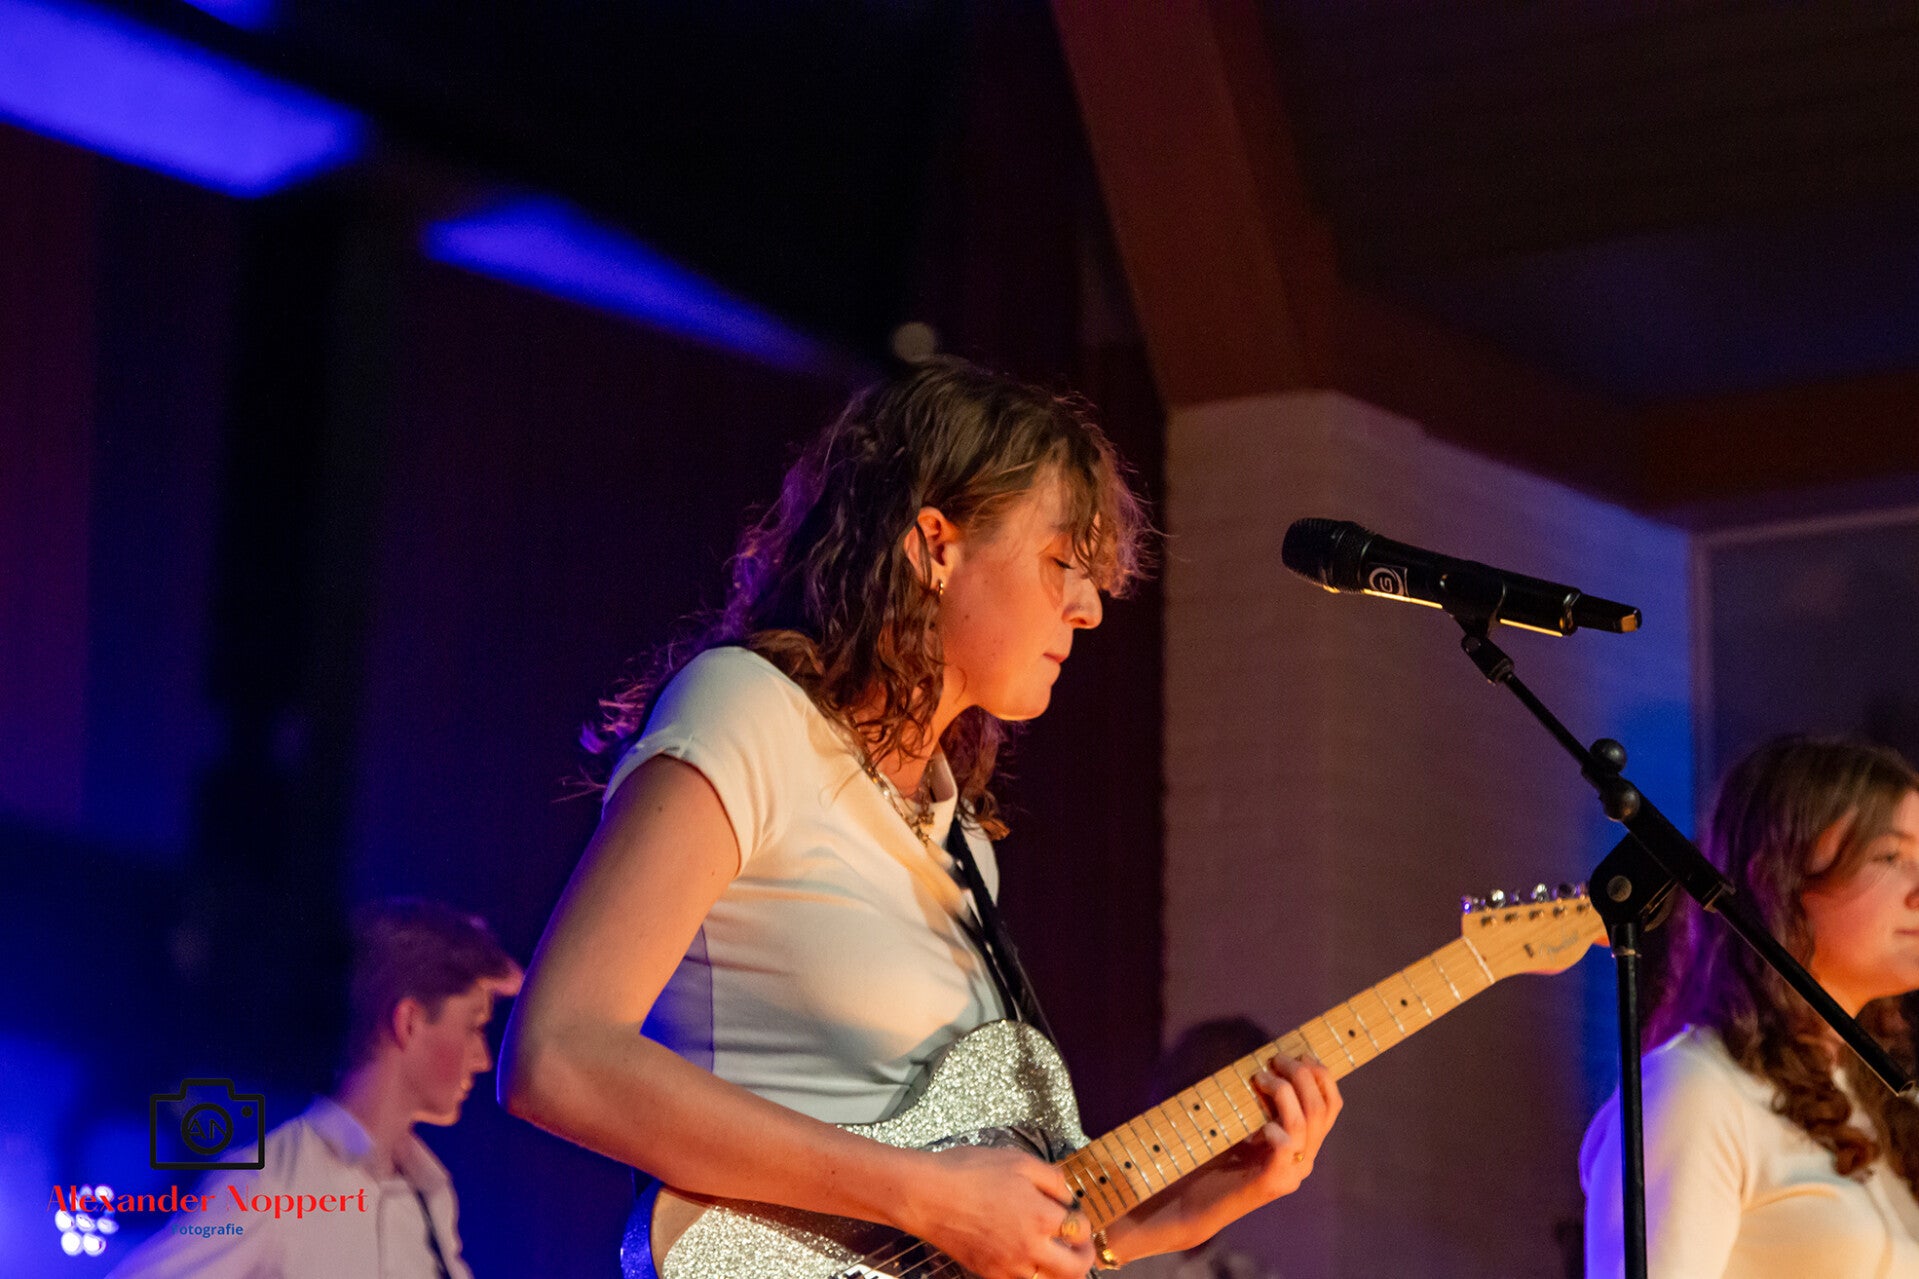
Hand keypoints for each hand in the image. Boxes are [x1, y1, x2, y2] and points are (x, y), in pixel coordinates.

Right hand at [894, 1145, 1094, 1278]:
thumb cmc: (969, 1173)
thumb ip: (1053, 1179)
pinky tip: (1023, 1256)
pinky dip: (1028, 1273)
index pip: (1081, 1230)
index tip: (1076, 1214)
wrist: (926, 1195)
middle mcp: (1030, 1248)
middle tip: (1080, 1246)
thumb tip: (1067, 1196)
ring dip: (1056, 1268)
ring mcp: (1009, 1266)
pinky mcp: (988, 1274)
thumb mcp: (1018, 1161)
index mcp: (1042, 1217)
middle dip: (1083, 1256)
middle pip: (1075, 1269)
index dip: (1083, 1220)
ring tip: (1052, 1252)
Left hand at [1106, 1054, 1341, 1258]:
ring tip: (1259, 1077)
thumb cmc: (1211, 1159)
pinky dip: (1276, 1127)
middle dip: (1302, 1074)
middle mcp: (1303, 1160)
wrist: (1189, 1205)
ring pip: (1305, 1123)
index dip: (1321, 1075)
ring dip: (1284, 1091)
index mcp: (1302, 1144)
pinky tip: (1259, 1120)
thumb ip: (1258, 1102)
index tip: (1300, 1052)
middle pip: (1322, 1109)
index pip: (1330, 1106)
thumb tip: (1263, 1062)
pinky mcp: (1272, 1183)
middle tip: (1276, 1059)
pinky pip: (1286, 1148)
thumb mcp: (1241, 1123)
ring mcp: (1290, 1173)